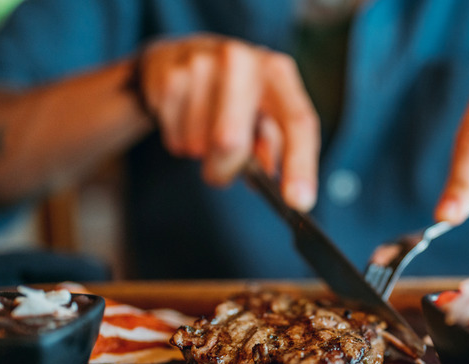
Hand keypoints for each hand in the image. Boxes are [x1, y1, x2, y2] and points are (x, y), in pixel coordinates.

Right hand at [136, 35, 319, 210]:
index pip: (297, 122)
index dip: (300, 165)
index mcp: (277, 73)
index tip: (299, 202)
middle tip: (222, 168)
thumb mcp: (264, 115)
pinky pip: (174, 137)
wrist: (184, 57)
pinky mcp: (168, 75)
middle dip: (224, 168)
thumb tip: (271, 177)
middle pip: (230, 141)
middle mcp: (242, 61)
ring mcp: (201, 63)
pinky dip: (179, 141)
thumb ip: (274, 148)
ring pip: (197, 144)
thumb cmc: (236, 97)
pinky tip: (186, 117)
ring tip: (205, 127)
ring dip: (201, 152)